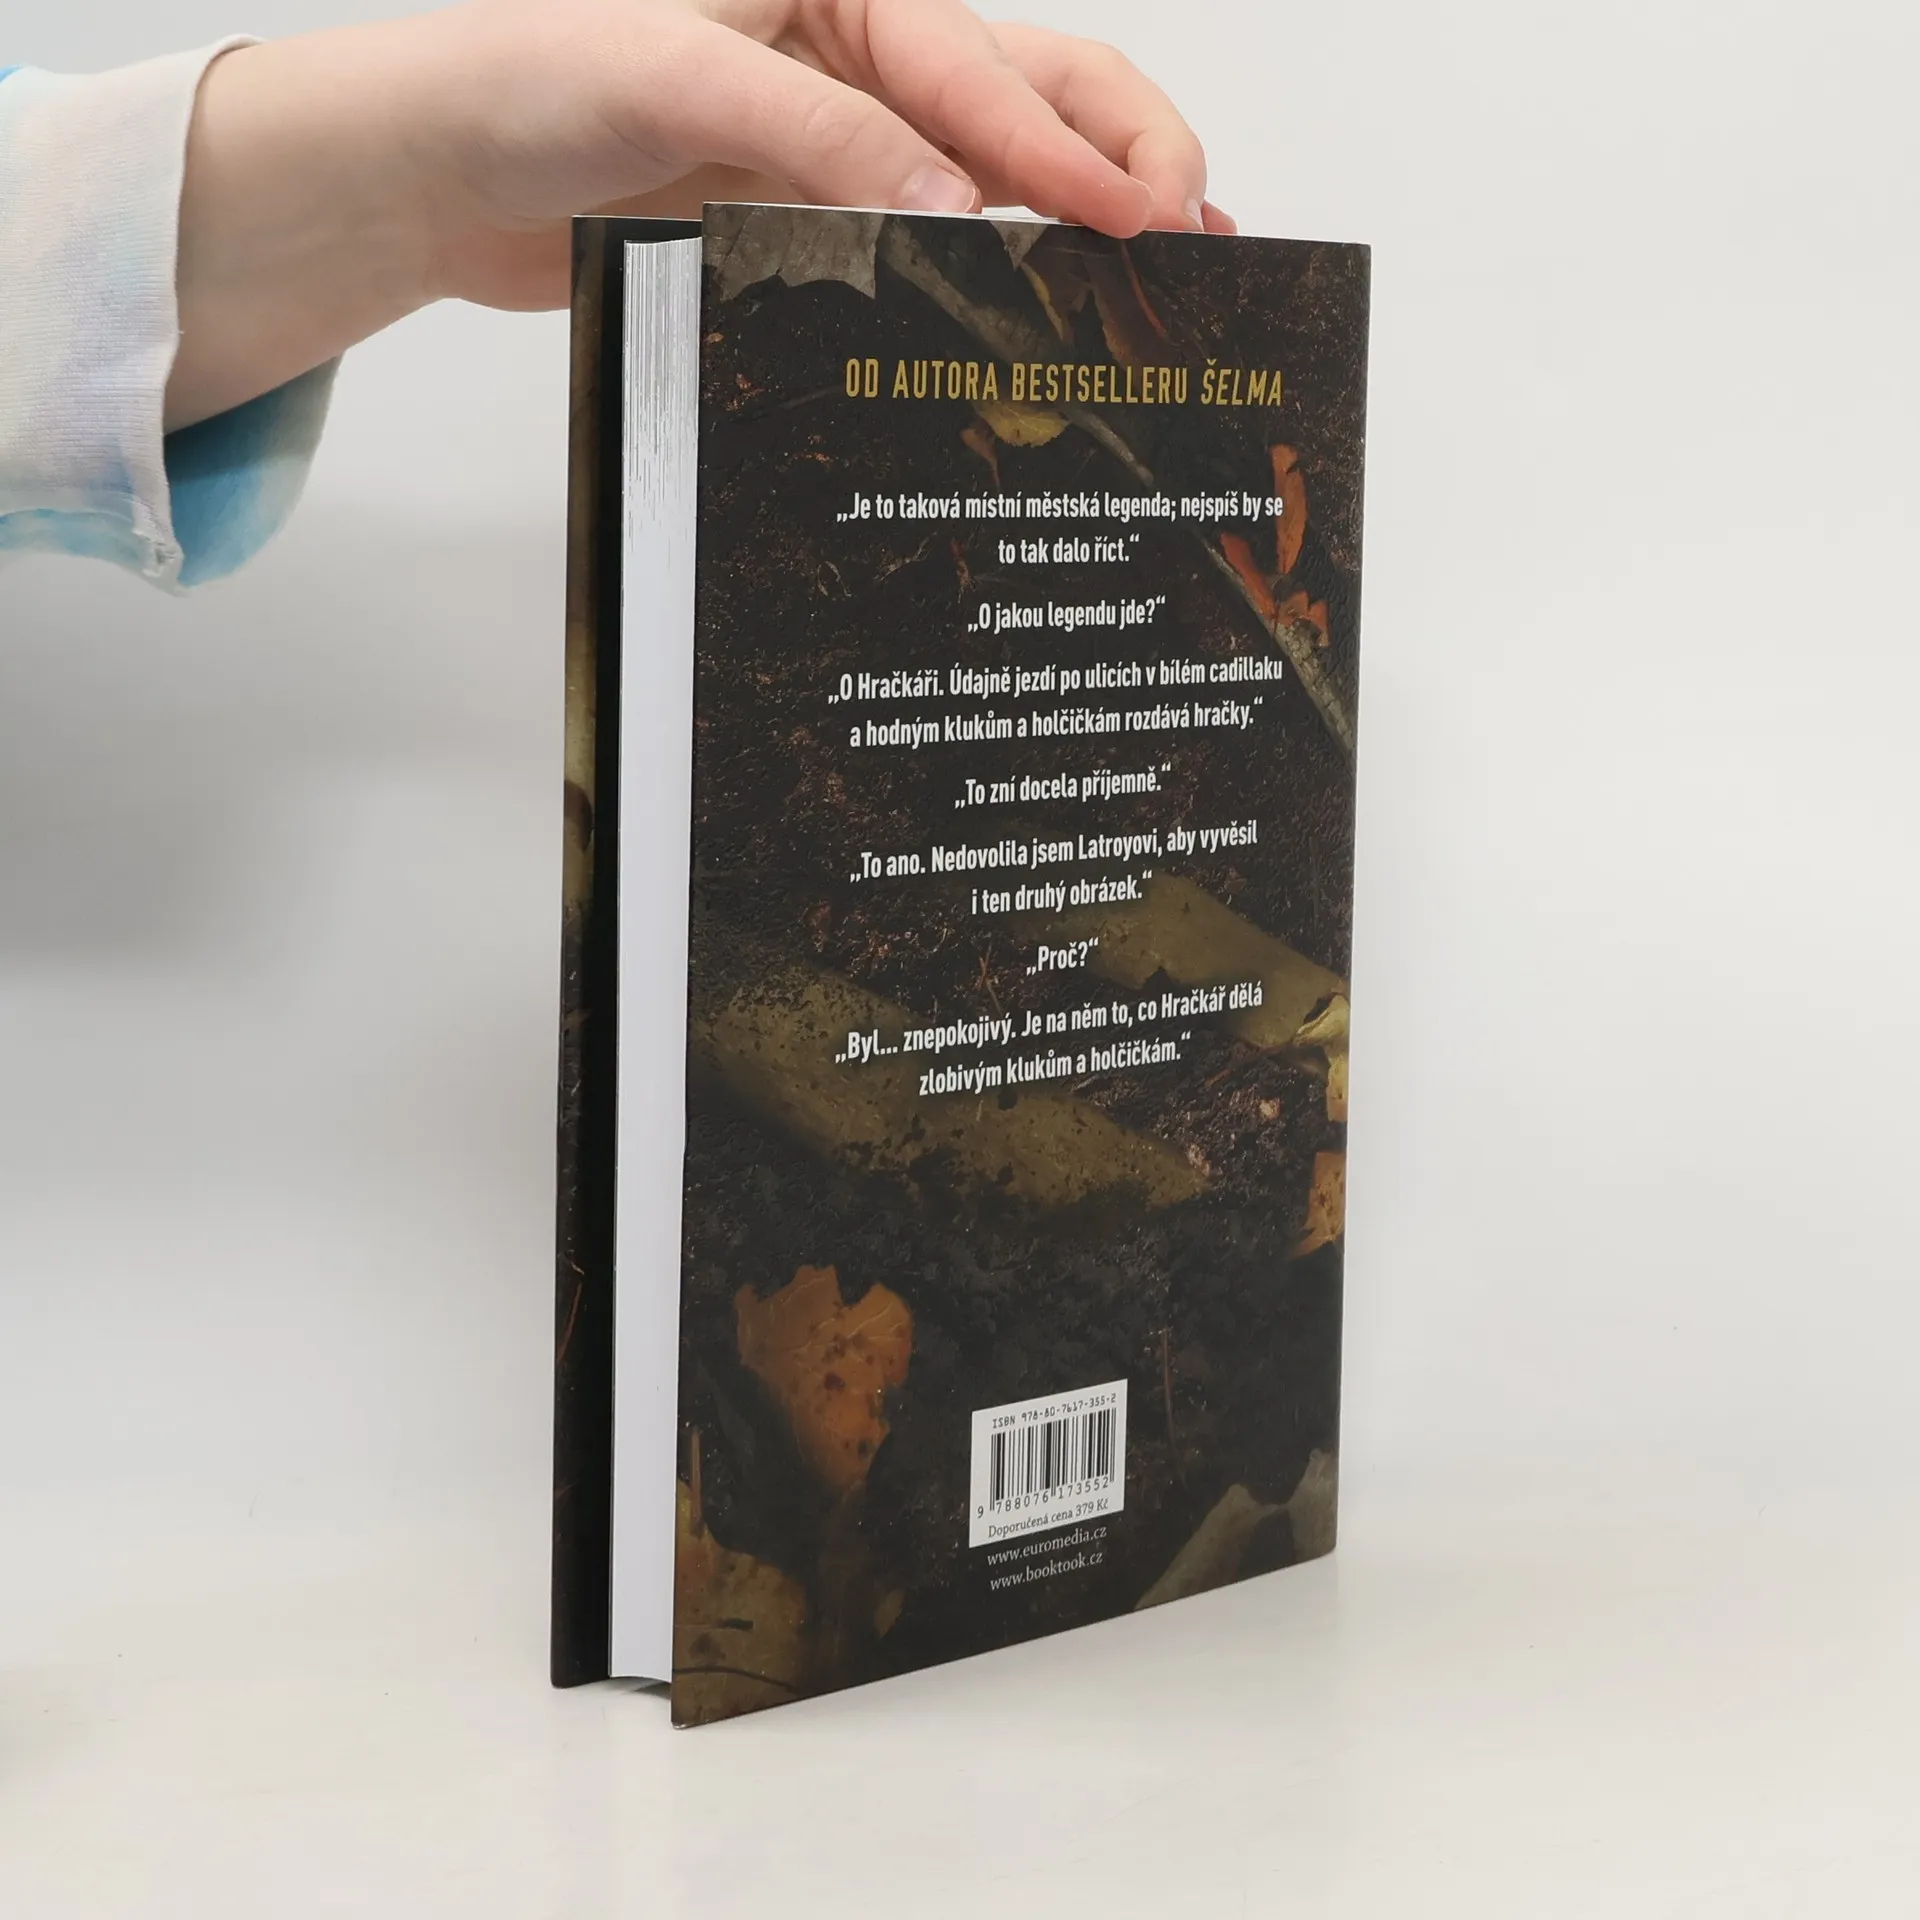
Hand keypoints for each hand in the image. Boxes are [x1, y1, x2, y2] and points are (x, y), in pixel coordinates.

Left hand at [168, 0, 1231, 428]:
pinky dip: (994, 269)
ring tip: (1172, 266)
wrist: (433, 172)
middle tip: (1190, 235)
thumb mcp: (670, 80)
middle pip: (1027, 91)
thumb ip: (819, 140)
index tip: (1141, 221)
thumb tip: (957, 212)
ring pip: (995, 170)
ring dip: (1082, 214)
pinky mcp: (815, 213)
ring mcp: (840, 137)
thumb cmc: (523, 77)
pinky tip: (1043, 306)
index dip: (1063, 151)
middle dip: (1116, 157)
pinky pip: (927, 236)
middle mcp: (854, 51)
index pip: (974, 71)